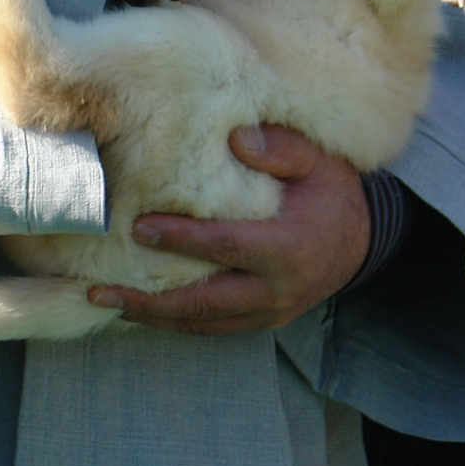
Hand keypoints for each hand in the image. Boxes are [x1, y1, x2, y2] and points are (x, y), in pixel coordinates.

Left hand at [90, 124, 367, 334]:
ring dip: (151, 316)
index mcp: (290, 248)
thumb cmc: (333, 193)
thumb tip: (234, 139)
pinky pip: (212, 326)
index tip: (139, 228)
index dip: (182, 240)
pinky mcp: (261, 321)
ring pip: (202, 323)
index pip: (228, 246)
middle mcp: (278, 289)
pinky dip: (173, 321)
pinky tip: (137, 308)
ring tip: (102, 300)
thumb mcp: (320, 160)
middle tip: (98, 290)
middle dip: (149, 300)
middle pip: (204, 303)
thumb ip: (280, 148)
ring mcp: (269, 312)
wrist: (366, 241)